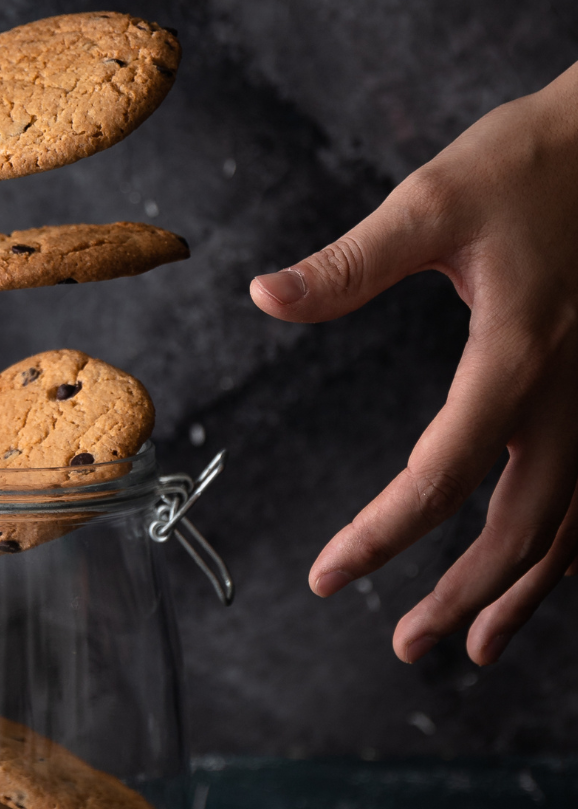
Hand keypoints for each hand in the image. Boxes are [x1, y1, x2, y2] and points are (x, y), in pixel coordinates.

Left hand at [250, 63, 577, 665]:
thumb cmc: (536, 161)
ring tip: (477, 648)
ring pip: (572, 529)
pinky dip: (573, 550)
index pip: (436, 479)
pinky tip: (550, 575)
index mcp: (516, 358)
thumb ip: (349, 264)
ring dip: (523, 595)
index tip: (327, 578)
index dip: (378, 538)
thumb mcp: (434, 201)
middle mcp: (573, 396)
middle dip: (461, 598)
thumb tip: (262, 296)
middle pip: (518, 531)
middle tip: (406, 644)